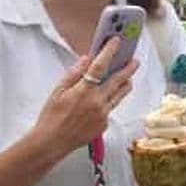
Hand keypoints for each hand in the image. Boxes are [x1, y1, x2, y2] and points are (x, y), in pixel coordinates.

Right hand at [32, 38, 137, 163]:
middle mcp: (97, 102)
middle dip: (128, 68)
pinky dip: (109, 100)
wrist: (51, 143)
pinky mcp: (105, 124)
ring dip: (125, 84)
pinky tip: (103, 99)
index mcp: (84, 91)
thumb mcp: (57, 91)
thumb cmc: (51, 117)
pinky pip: (111, 108)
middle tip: (134, 60)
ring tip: (127, 77)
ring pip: (120, 95)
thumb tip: (86, 59)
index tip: (116, 42)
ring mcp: (103, 114)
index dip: (109, 52)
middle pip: (119, 80)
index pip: (100, 66)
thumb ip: (74, 73)